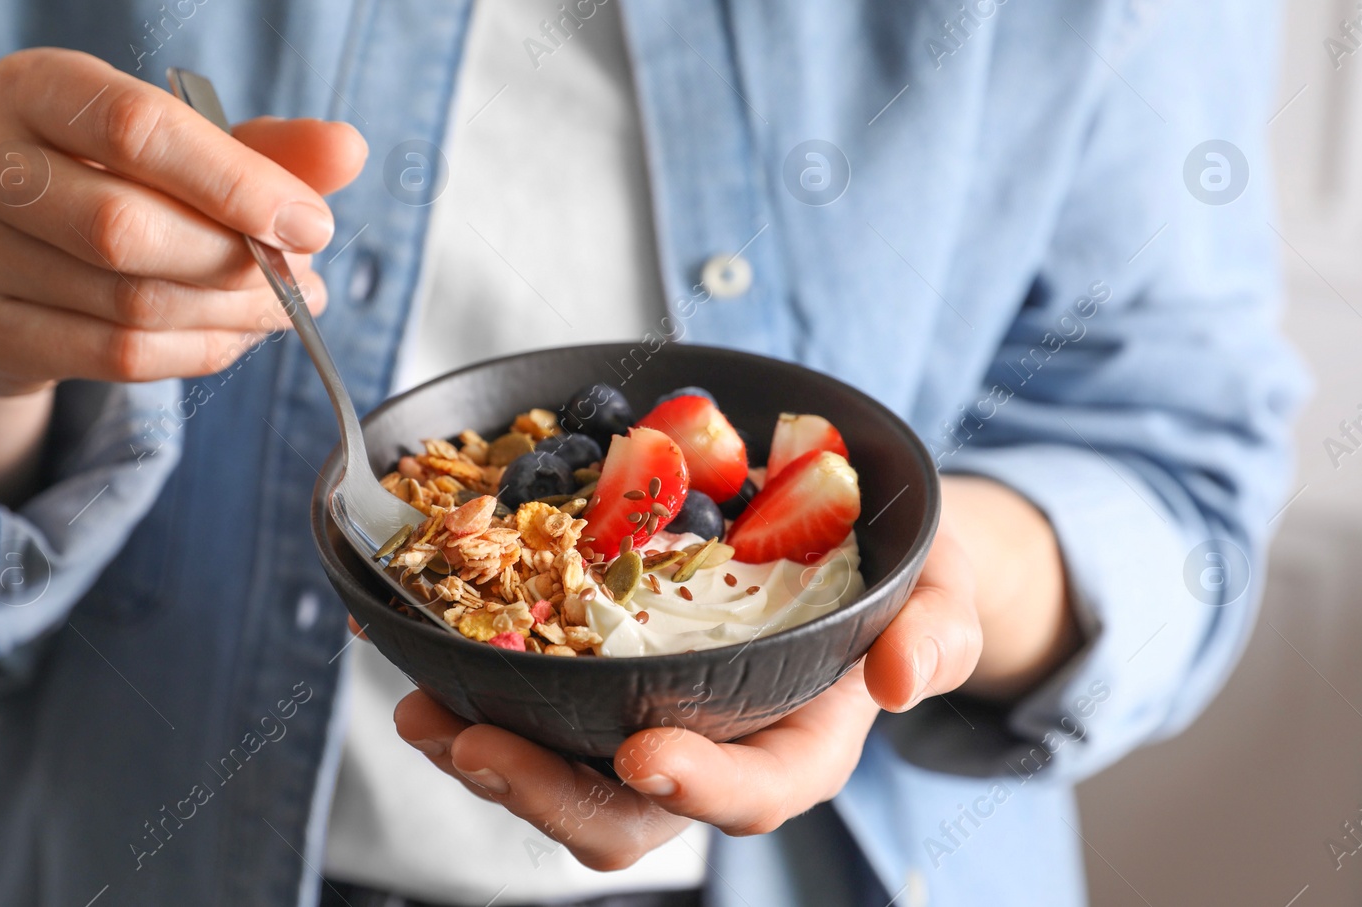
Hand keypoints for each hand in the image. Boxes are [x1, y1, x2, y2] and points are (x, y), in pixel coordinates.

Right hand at [0, 47, 365, 499]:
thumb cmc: (111, 184)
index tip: (312, 223)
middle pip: (125, 227)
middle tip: (301, 276)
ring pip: (128, 302)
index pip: (136, 128)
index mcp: (30, 86)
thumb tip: (347, 149)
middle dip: (235, 260)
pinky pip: (114, 356)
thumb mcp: (185, 150)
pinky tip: (235, 335)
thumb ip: (267, 149)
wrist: (7, 262)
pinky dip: (197, 351)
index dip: (235, 182)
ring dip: (230, 314)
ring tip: (282, 306)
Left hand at [390, 523, 984, 870]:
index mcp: (803, 745)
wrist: (855, 548)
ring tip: (421, 714)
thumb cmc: (902, 581)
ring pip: (567, 779)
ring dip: (489, 756)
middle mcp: (721, 754)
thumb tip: (905, 680)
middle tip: (473, 744)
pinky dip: (473, 698)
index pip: (756, 792)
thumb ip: (938, 631)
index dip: (700, 786)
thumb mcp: (942, 592)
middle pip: (630, 814)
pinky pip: (539, 718)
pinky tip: (419, 661)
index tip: (643, 754)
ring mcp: (658, 726)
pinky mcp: (610, 692)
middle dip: (547, 792)